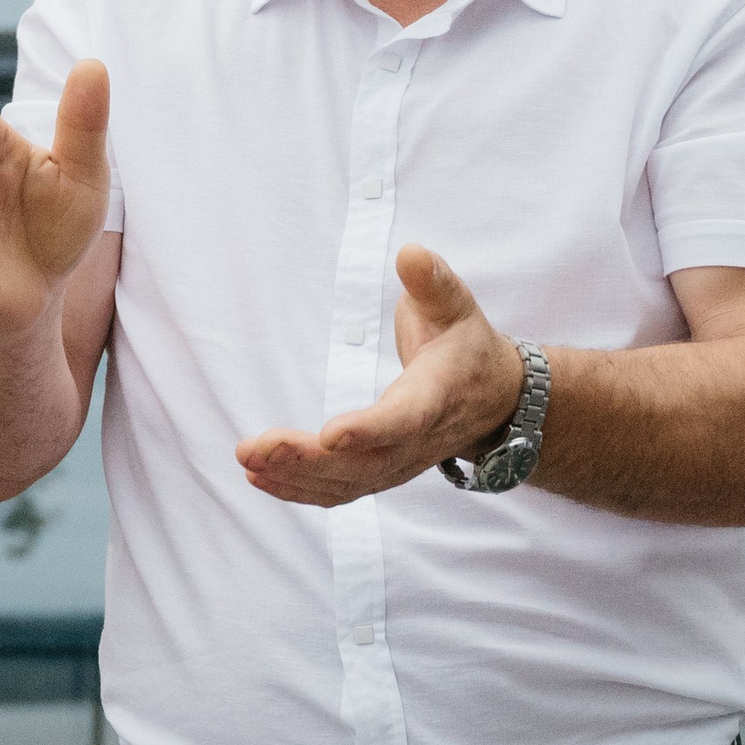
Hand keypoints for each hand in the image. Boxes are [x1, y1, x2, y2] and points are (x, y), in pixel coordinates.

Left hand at [238, 244, 527, 507]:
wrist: (496, 397)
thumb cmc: (465, 342)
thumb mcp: (456, 304)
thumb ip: (432, 282)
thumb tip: (410, 253)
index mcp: (436, 395)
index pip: (404, 418)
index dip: (370, 430)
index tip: (330, 434)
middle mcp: (419, 440)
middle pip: (364, 462)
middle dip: (306, 460)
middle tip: (253, 450)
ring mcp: (401, 463)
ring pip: (348, 483)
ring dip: (294, 478)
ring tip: (248, 462)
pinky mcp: (384, 472)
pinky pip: (342, 491)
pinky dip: (301, 491)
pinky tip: (260, 478)